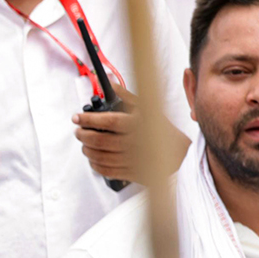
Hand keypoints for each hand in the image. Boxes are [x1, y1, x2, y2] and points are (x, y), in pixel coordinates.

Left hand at [73, 83, 189, 183]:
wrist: (181, 155)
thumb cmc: (164, 131)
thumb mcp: (150, 109)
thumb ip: (128, 97)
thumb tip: (111, 84)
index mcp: (140, 125)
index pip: (108, 122)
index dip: (89, 119)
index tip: (77, 117)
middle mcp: (136, 143)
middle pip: (100, 141)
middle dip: (83, 135)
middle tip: (79, 131)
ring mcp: (133, 160)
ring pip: (101, 157)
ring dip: (87, 150)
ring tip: (84, 144)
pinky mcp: (132, 173)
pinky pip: (107, 171)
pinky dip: (96, 165)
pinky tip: (93, 159)